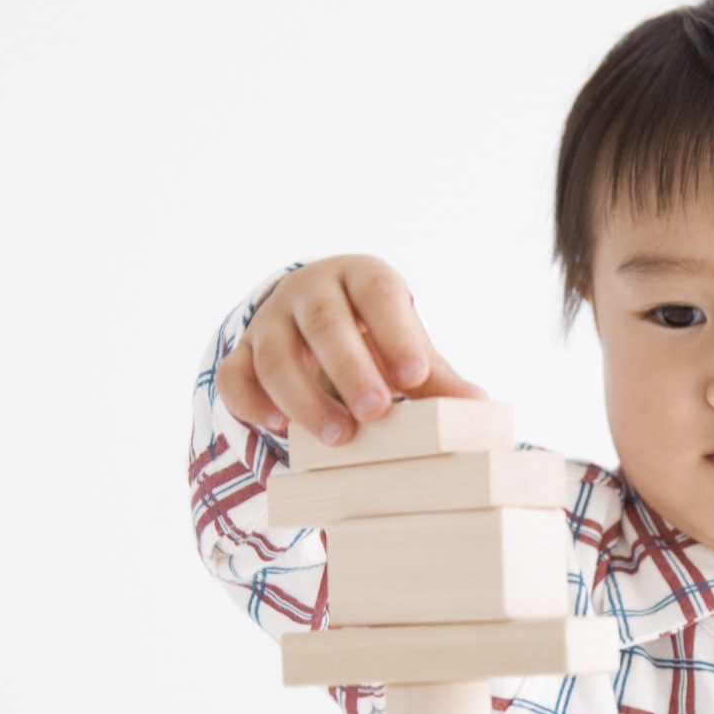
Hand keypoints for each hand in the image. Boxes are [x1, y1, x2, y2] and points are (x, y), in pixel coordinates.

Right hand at [216, 255, 486, 446]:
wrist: (313, 319)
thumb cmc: (372, 335)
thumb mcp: (405, 345)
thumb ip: (436, 376)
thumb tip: (477, 406)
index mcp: (359, 277)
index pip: (378, 293)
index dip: (396, 334)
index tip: (415, 378)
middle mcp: (309, 290)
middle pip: (324, 324)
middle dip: (349, 370)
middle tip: (376, 413)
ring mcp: (269, 321)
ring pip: (275, 354)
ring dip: (304, 398)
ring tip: (337, 436)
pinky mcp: (241, 354)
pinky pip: (236, 377)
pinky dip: (253, 403)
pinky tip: (278, 427)